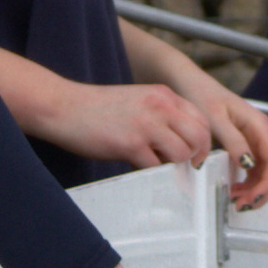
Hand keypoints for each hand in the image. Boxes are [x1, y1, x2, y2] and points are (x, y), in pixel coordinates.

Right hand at [43, 80, 218, 172]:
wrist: (65, 106)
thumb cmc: (98, 108)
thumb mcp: (139, 100)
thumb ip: (162, 115)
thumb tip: (181, 142)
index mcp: (164, 95)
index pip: (201, 119)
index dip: (203, 141)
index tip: (194, 155)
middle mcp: (160, 106)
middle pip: (200, 136)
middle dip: (196, 157)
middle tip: (184, 167)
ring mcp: (146, 124)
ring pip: (182, 153)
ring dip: (173, 166)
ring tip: (156, 165)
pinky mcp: (131, 144)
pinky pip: (156, 167)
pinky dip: (151, 173)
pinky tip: (138, 167)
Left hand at [194, 86, 267, 208]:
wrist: (190, 85)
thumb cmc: (202, 96)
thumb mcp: (216, 120)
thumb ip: (234, 141)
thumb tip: (248, 164)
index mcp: (259, 125)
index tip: (251, 198)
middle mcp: (262, 134)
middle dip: (262, 191)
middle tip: (240, 204)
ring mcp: (255, 141)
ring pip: (267, 173)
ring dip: (256, 190)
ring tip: (235, 200)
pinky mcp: (246, 146)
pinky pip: (255, 170)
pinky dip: (249, 184)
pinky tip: (235, 190)